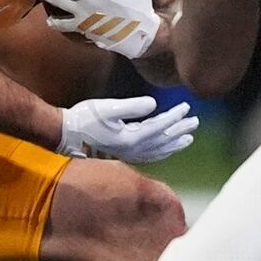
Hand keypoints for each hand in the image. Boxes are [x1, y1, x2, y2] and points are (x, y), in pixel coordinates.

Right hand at [57, 96, 197, 162]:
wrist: (66, 134)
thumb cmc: (84, 118)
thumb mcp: (107, 108)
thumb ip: (131, 107)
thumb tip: (154, 105)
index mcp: (130, 139)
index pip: (160, 127)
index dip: (174, 117)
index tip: (186, 107)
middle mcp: (132, 150)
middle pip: (163, 141)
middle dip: (180, 131)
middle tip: (195, 122)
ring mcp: (128, 154)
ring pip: (158, 151)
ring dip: (174, 144)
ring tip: (188, 138)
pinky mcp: (123, 154)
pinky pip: (149, 155)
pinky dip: (162, 152)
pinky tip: (166, 149)